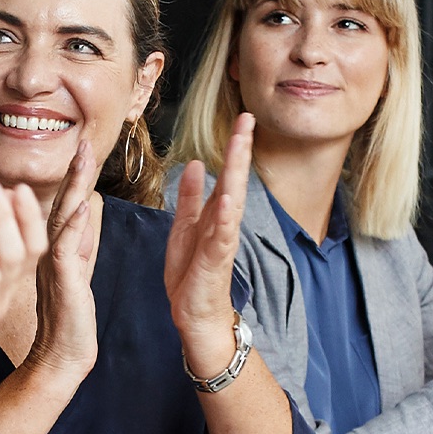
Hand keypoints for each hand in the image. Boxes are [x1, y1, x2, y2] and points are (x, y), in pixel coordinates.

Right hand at [28, 139, 103, 378]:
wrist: (62, 355)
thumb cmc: (70, 316)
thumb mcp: (79, 270)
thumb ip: (84, 240)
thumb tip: (89, 208)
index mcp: (57, 247)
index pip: (66, 205)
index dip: (76, 177)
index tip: (85, 147)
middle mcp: (51, 251)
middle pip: (61, 203)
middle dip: (73, 172)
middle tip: (81, 142)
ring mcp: (54, 264)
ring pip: (59, 219)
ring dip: (71, 188)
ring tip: (81, 160)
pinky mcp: (62, 280)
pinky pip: (67, 248)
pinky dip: (76, 224)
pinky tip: (83, 204)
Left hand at [166, 115, 254, 377]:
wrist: (195, 315)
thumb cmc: (192, 275)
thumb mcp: (184, 228)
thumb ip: (190, 198)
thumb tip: (194, 164)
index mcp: (214, 214)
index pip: (227, 174)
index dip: (235, 147)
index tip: (243, 118)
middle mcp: (224, 224)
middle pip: (235, 180)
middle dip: (240, 151)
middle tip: (247, 120)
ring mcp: (222, 242)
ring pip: (232, 202)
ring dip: (236, 175)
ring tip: (240, 148)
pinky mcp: (215, 261)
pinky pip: (222, 236)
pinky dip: (226, 218)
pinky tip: (229, 200)